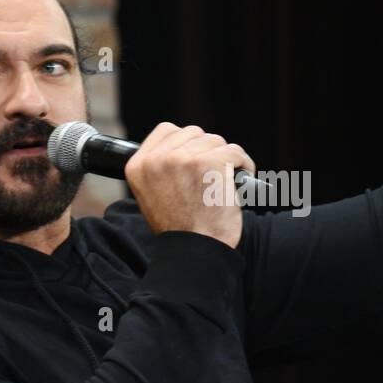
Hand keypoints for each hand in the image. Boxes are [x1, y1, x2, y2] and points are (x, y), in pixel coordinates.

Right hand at [124, 123, 255, 248]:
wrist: (194, 251)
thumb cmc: (180, 230)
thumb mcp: (152, 195)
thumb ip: (160, 169)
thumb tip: (184, 149)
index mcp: (138, 165)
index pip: (166, 130)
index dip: (186, 142)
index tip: (196, 159)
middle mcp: (158, 158)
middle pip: (194, 134)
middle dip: (207, 150)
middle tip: (212, 175)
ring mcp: (184, 159)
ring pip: (215, 141)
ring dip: (226, 158)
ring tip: (225, 180)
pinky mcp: (211, 162)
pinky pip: (235, 151)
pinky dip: (243, 164)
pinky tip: (241, 178)